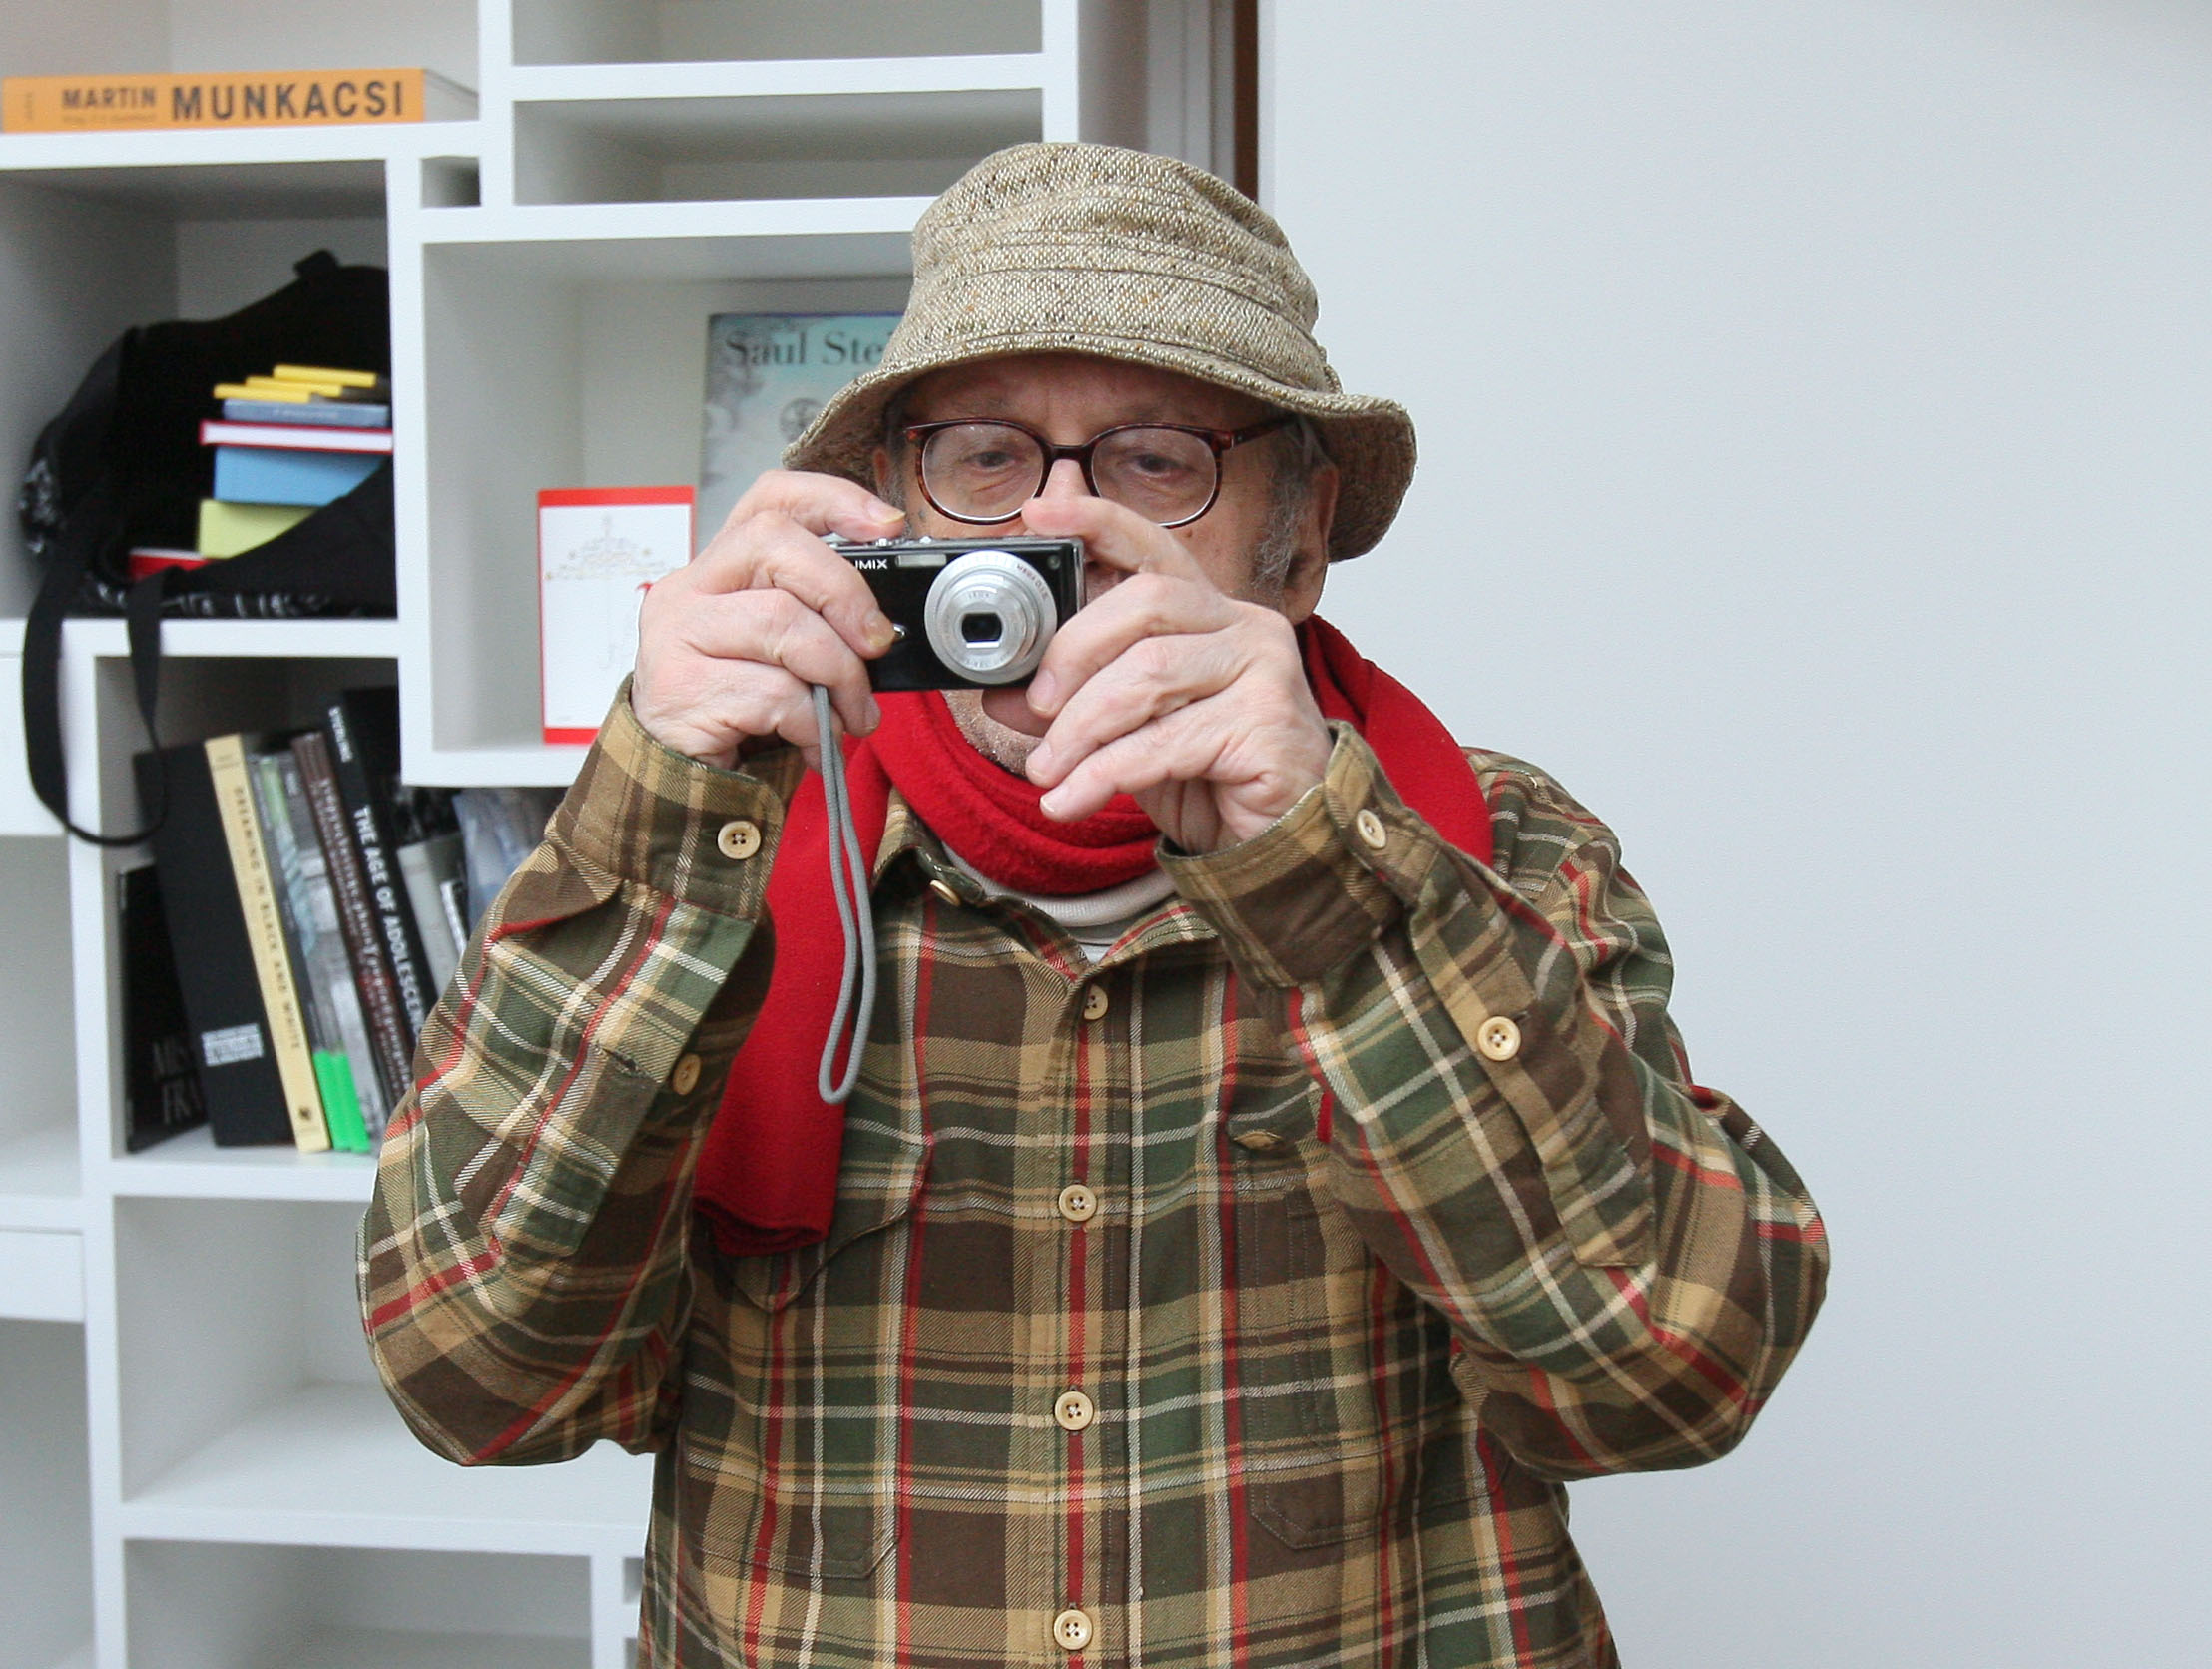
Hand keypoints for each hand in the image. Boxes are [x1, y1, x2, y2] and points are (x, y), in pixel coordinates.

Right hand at [632, 472, 906, 769]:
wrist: (679, 784)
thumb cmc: (740, 713)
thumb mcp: (783, 654)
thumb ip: (818, 621)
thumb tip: (885, 625)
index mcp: (719, 571)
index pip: (768, 501)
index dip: (832, 499)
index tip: (886, 525)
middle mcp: (689, 590)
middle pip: (775, 544)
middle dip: (845, 593)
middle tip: (876, 646)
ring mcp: (678, 636)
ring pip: (783, 622)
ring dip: (840, 674)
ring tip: (852, 714)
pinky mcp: (683, 687)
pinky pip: (774, 692)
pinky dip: (812, 724)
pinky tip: (816, 744)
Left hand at [981, 495, 1331, 852]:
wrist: (1277, 842)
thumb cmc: (1210, 775)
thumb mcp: (1126, 731)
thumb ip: (1071, 703)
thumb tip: (1001, 691)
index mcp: (1207, 612)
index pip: (1151, 548)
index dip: (1095, 521)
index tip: (1037, 514)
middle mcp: (1244, 625)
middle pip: (1144, 603)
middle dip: (1073, 652)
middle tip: (1037, 705)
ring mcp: (1265, 670)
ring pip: (1149, 674)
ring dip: (1080, 729)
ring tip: (1047, 771)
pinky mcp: (1267, 724)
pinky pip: (1165, 741)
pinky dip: (1103, 774)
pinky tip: (1071, 800)